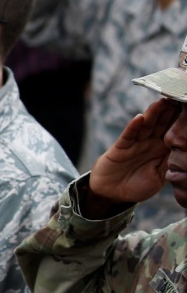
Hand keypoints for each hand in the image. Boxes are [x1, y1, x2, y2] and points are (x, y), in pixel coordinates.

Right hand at [85, 97, 176, 213]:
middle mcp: (150, 143)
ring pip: (146, 126)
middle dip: (169, 112)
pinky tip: (139, 118)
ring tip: (161, 102)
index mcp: (162, 150)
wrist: (112, 194)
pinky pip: (128, 135)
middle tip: (177, 98)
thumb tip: (184, 152)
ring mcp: (135, 143)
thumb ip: (169, 164)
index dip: (180, 122)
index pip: (173, 132)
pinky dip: (133, 127)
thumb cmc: (137, 186)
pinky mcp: (121, 147)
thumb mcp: (159, 177)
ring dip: (153, 114)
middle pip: (161, 124)